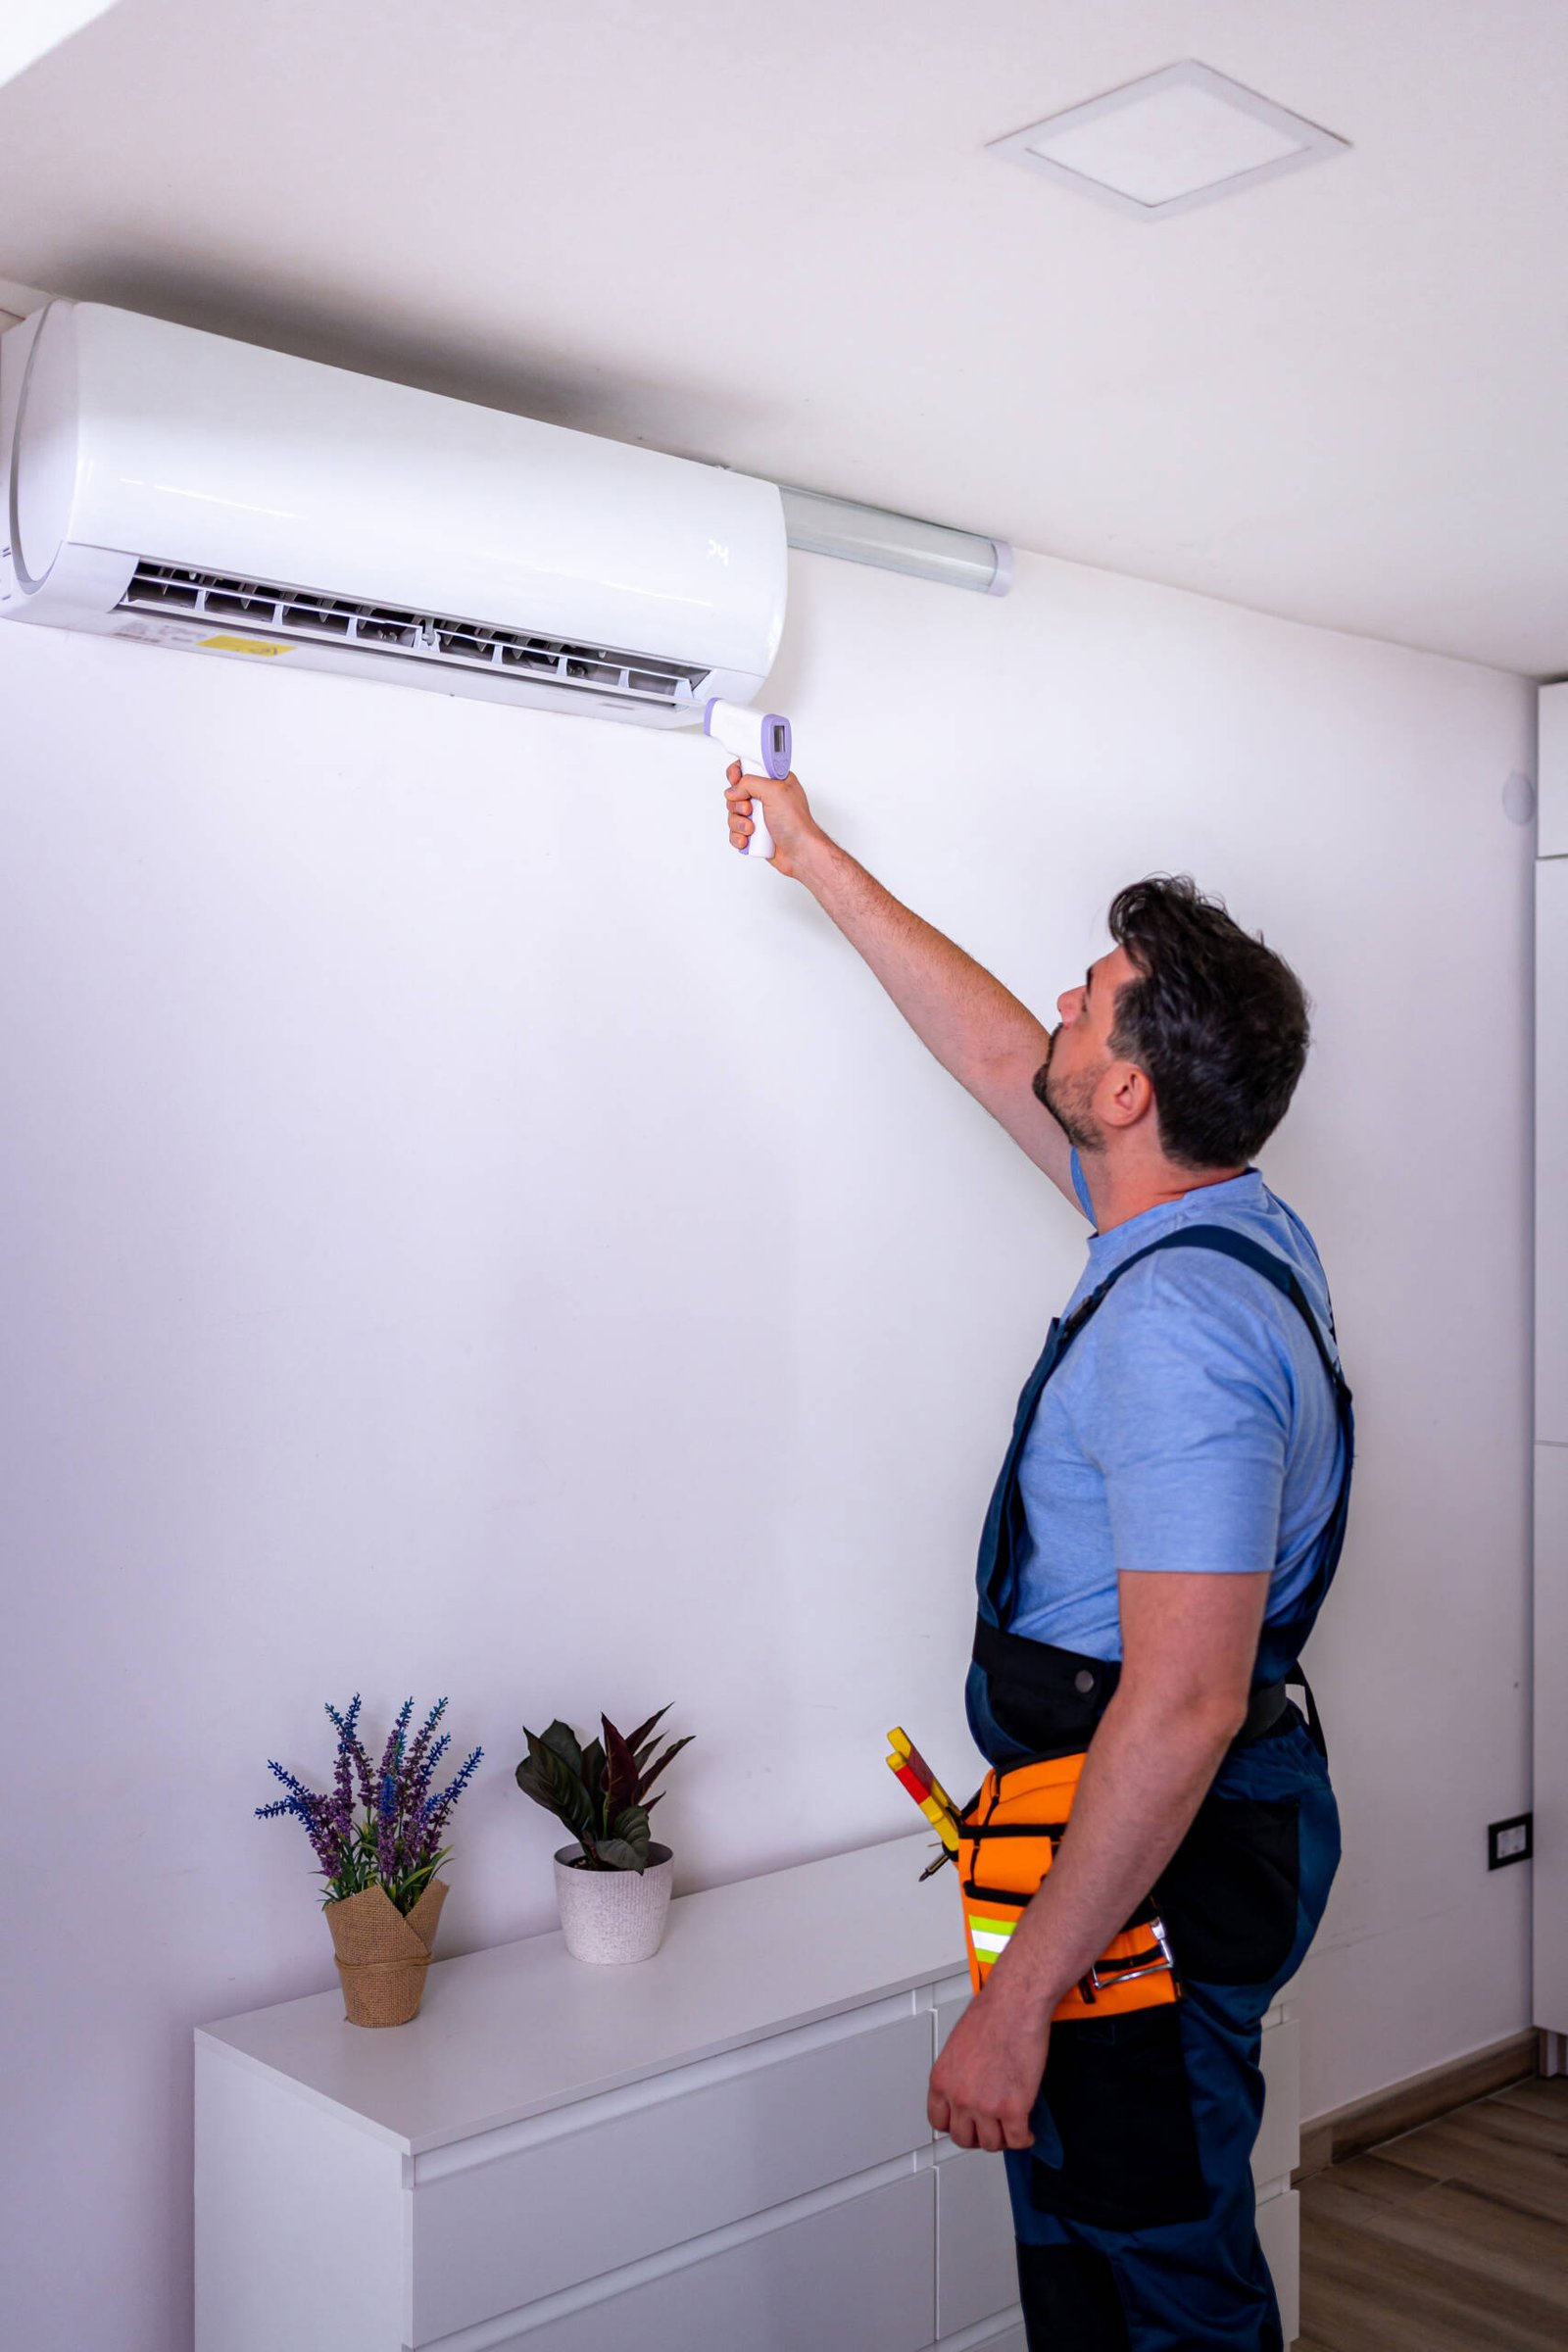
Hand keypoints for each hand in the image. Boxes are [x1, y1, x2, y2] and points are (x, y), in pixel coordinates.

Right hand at [724, 762, 821, 877]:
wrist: (800, 853)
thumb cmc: (796, 824)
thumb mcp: (775, 791)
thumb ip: (750, 782)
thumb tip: (734, 790)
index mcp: (774, 781)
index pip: (749, 768)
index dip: (738, 773)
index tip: (735, 780)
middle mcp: (766, 797)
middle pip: (736, 793)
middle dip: (738, 804)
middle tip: (750, 810)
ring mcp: (759, 815)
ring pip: (733, 814)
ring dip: (739, 823)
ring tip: (752, 829)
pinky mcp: (754, 833)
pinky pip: (735, 831)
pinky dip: (739, 836)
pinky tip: (749, 840)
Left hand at [927, 1981, 1048, 2153]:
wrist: (1014, 2005)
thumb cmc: (990, 2015)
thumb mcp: (958, 2046)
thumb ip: (958, 2074)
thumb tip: (968, 2088)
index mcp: (941, 2080)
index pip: (938, 2121)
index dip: (955, 2125)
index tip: (965, 2124)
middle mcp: (960, 2097)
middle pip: (963, 2138)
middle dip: (978, 2135)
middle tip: (990, 2128)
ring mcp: (986, 2106)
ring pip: (991, 2143)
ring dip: (1002, 2138)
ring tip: (1010, 2128)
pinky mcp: (1014, 2109)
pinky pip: (1017, 2140)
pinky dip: (1024, 2139)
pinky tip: (1027, 2131)